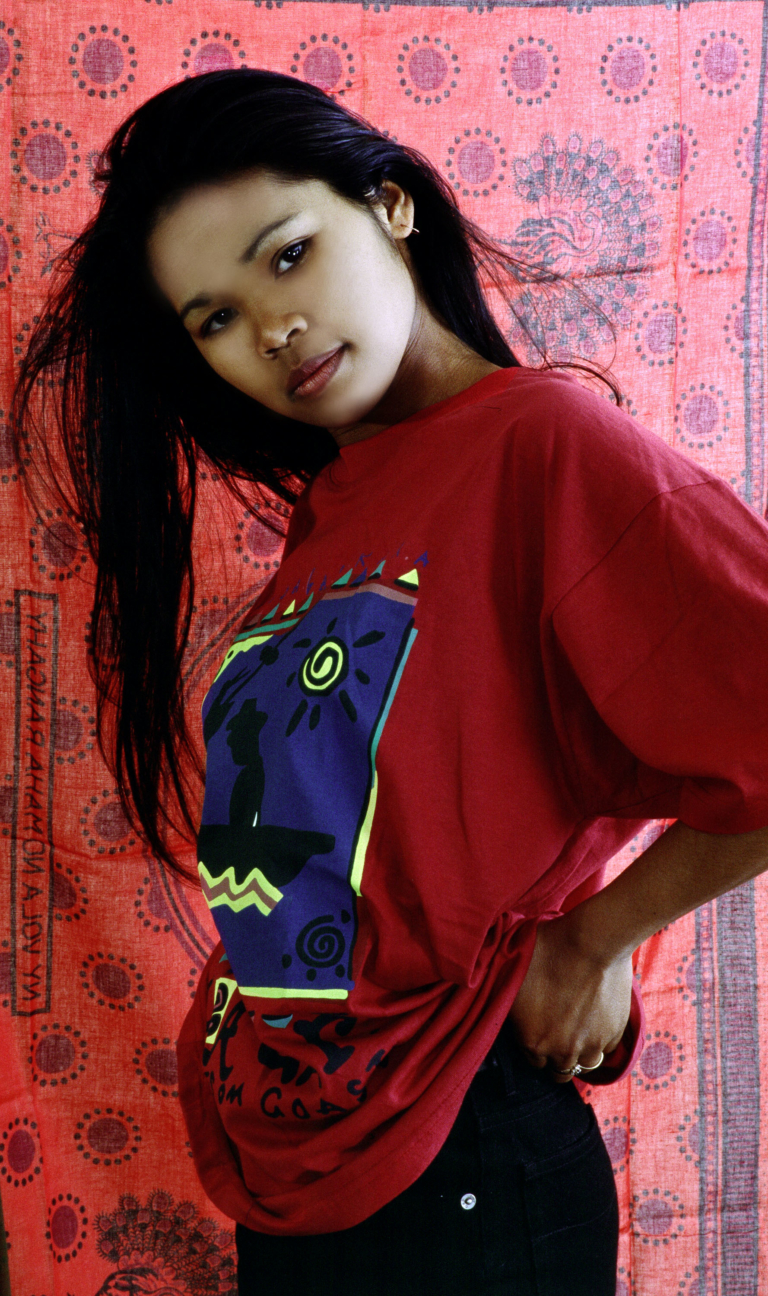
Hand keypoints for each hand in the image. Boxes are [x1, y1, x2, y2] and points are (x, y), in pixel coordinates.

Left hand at [506, 913, 633, 1083]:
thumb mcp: (514, 974)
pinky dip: (601, 1039)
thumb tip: (505, 1003)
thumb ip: (512, 1003)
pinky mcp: (613, 1035)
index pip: (533, 1061)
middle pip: (559, 1071)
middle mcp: (561, 1051)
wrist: (591, 943)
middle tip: (560, 1035)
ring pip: (585, 1065)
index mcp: (532, 1040)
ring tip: (580, 1031)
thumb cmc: (548, 952)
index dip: (536, 1045)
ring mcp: (590, 1046)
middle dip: (558, 1056)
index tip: (541, 1032)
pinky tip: (597, 1020)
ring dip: (581, 1053)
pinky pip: (606, 1049)